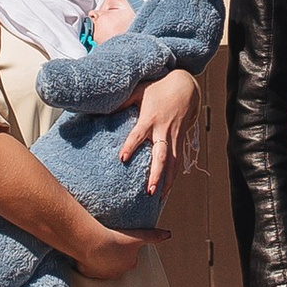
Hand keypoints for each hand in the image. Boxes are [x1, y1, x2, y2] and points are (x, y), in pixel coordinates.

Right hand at [74, 220, 164, 283]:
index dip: (126, 251)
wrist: (94, 243)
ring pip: (102, 267)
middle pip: (117, 264)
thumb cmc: (116, 239)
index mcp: (129, 264)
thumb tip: (168, 234)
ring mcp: (102, 274)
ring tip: (96, 247)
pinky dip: (87, 262)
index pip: (131, 259)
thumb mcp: (139, 236)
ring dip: (100, 259)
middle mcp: (117, 272)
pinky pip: (87, 268)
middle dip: (113, 257)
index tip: (121, 242)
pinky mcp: (87, 272)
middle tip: (108, 244)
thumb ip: (154, 236)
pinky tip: (86, 253)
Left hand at [118, 68, 201, 194]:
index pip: (139, 134)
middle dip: (156, 174)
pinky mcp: (180, 141)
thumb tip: (101, 109)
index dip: (131, 145)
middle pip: (161, 156)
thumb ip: (122, 102)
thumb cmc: (158, 88)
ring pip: (172, 163)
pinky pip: (177, 163)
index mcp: (150, 118)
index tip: (123, 158)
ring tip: (158, 198)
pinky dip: (172, 178)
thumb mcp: (138, 91)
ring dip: (166, 181)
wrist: (185, 87)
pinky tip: (165, 192)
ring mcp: (174, 138)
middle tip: (149, 190)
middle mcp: (163, 131)